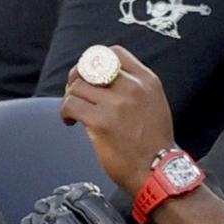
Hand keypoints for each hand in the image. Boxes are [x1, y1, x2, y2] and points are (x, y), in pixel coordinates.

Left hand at [61, 46, 176, 195]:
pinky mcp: (101, 121)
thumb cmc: (154, 143)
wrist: (157, 171)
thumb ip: (134, 88)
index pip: (114, 53)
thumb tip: (100, 81)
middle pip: (90, 66)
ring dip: (70, 98)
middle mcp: (133, 87)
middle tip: (76, 93)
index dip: (95, 61)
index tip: (90, 76)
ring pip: (76, 86)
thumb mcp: (154, 105)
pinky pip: (70, 105)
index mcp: (147, 81)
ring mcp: (117, 104)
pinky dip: (65, 113)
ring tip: (75, 112)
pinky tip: (72, 122)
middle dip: (77, 78)